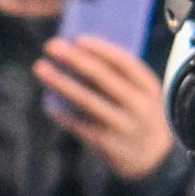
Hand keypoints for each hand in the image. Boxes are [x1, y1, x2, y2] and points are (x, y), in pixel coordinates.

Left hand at [37, 36, 178, 180]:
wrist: (154, 156)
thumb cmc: (139, 112)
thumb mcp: (142, 93)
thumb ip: (120, 76)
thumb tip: (78, 51)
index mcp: (149, 88)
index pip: (125, 63)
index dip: (101, 50)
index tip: (78, 38)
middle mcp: (139, 106)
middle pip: (103, 78)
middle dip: (75, 60)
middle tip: (51, 45)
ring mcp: (123, 126)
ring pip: (87, 101)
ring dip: (61, 83)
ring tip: (40, 67)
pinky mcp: (107, 144)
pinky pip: (80, 125)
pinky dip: (62, 114)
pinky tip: (47, 103)